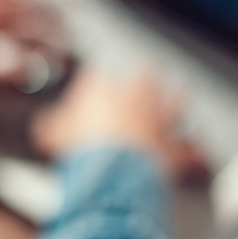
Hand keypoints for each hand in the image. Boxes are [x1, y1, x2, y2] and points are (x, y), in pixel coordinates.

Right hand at [30, 66, 206, 181]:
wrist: (111, 170)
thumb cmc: (81, 147)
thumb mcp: (52, 136)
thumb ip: (49, 128)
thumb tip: (42, 130)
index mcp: (102, 91)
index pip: (96, 79)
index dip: (93, 84)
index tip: (92, 86)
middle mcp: (134, 99)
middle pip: (144, 78)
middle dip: (146, 74)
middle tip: (148, 68)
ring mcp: (155, 121)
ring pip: (173, 103)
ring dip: (176, 100)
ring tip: (180, 92)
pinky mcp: (170, 146)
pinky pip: (186, 148)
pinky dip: (191, 151)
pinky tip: (196, 150)